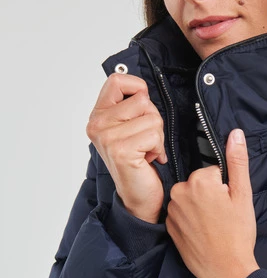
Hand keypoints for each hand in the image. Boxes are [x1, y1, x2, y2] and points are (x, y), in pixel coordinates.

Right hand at [86, 72, 167, 223]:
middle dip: (153, 119)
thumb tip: (143, 88)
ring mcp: (107, 137)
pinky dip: (158, 148)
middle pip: (142, 100)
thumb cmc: (139, 160)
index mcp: (98, 115)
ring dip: (157, 137)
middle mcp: (97, 124)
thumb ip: (132, 106)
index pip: (117, 80)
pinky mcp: (121, 150)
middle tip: (144, 140)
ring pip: (152, 118)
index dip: (137, 87)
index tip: (142, 106)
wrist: (138, 196)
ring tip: (145, 151)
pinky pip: (155, 135)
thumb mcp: (131, 127)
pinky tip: (148, 159)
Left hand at [166, 128, 258, 277]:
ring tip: (214, 226)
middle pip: (200, 183)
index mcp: (199, 181)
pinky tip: (203, 233)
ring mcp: (172, 211)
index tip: (229, 204)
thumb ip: (237, 161)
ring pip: (190, 198)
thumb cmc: (238, 233)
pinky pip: (182, 214)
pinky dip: (191, 220)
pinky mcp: (168, 227)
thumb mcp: (243, 194)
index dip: (225, 187)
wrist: (226, 271)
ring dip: (201, 207)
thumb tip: (235, 133)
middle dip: (212, 195)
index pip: (214, 172)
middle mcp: (179, 192)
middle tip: (223, 216)